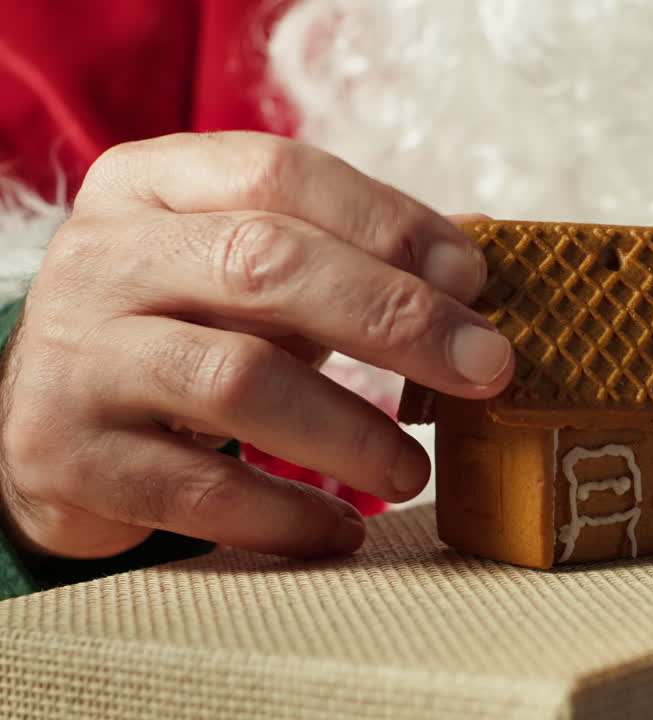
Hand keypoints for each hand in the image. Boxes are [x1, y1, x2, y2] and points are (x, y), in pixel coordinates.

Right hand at [0, 132, 511, 559]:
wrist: (48, 415)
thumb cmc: (183, 327)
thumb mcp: (248, 267)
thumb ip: (350, 251)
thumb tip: (482, 253)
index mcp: (153, 186)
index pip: (279, 175)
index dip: (389, 223)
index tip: (474, 278)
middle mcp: (104, 258)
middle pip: (265, 264)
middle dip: (396, 317)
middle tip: (486, 368)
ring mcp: (77, 357)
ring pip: (237, 380)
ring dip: (352, 431)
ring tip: (414, 471)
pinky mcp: (68, 456)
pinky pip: (199, 489)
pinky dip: (286, 513)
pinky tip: (342, 530)